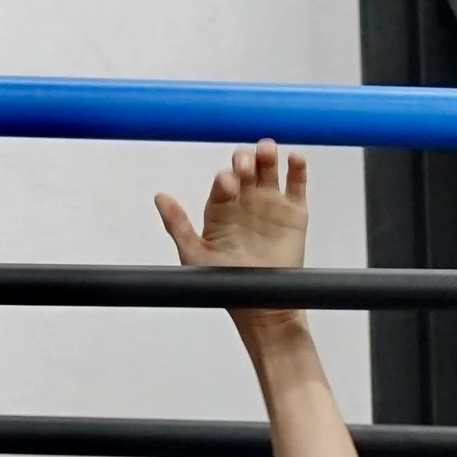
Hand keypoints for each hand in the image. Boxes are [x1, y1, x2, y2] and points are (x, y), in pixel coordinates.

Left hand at [154, 139, 308, 280]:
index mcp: (221, 208)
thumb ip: (177, 225)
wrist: (261, 306)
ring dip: (267, 154)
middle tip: (245, 165)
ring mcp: (270, 203)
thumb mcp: (195, 255)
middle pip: (245, 167)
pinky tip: (294, 159)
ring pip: (269, 168)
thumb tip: (159, 196)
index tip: (227, 184)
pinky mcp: (295, 212)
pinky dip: (297, 167)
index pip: (223, 182)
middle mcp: (245, 200)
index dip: (225, 178)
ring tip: (267, 150)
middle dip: (244, 160)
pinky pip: (297, 183)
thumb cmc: (225, 284)